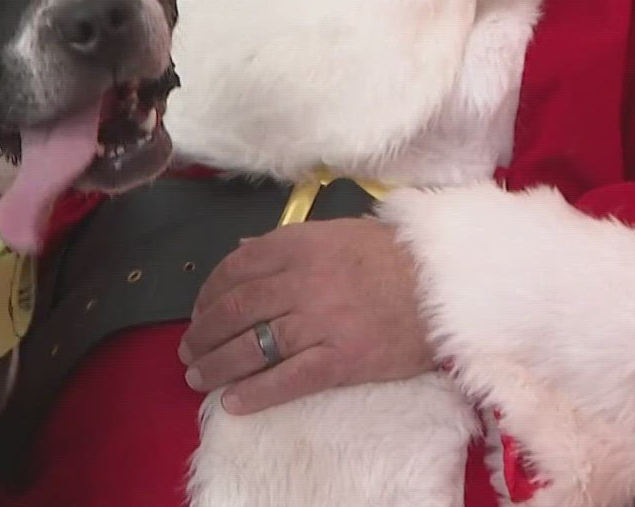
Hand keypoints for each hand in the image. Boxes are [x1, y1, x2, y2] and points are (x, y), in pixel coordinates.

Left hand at [176, 218, 435, 414]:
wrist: (446, 284)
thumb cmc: (392, 255)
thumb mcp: (335, 232)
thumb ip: (286, 242)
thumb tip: (242, 249)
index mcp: (298, 245)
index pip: (235, 268)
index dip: (208, 293)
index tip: (198, 311)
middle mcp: (301, 281)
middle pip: (235, 310)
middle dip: (203, 334)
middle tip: (188, 351)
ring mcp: (320, 321)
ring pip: (252, 346)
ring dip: (217, 365)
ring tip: (199, 378)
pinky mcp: (341, 359)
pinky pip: (287, 379)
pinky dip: (255, 393)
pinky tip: (234, 402)